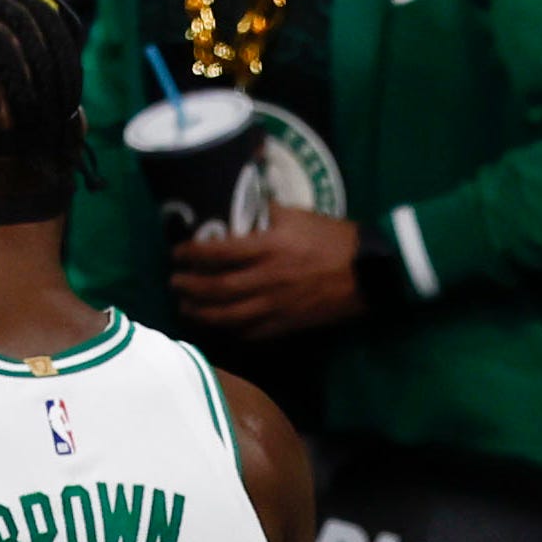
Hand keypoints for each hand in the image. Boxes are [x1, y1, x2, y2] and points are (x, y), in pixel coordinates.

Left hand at [171, 204, 364, 339]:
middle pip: (216, 289)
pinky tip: (216, 325)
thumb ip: (266, 214)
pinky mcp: (285, 326)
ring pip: (227, 316)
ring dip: (201, 313)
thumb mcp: (299, 216)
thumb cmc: (334, 239)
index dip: (192, 255)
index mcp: (269, 249)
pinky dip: (227, 330)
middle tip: (174, 282)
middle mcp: (266, 280)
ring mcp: (275, 307)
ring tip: (185, 307)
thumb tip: (239, 209)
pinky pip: (249, 332)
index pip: (219, 253)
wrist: (368, 273)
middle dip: (189, 287)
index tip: (176, 253)